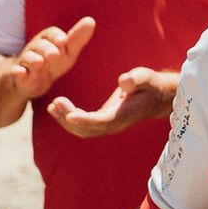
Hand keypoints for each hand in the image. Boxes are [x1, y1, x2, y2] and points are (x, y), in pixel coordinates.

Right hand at [8, 16, 96, 99]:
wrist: (32, 81)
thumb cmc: (54, 62)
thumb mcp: (68, 52)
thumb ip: (77, 39)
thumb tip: (91, 21)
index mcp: (48, 40)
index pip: (51, 34)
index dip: (57, 37)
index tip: (64, 41)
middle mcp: (35, 47)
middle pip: (40, 45)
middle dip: (47, 49)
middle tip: (54, 55)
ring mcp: (25, 61)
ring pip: (28, 58)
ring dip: (33, 59)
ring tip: (39, 62)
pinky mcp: (18, 74)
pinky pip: (15, 71)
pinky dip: (17, 72)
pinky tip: (21, 72)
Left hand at [47, 66, 176, 137]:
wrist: (155, 97)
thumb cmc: (149, 85)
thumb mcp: (145, 77)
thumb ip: (135, 79)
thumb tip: (123, 82)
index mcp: (124, 115)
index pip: (102, 121)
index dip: (85, 120)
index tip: (69, 115)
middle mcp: (114, 124)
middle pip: (88, 130)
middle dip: (69, 119)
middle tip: (55, 103)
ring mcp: (107, 126)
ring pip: (83, 131)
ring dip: (65, 121)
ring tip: (52, 106)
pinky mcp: (102, 122)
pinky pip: (83, 126)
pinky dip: (68, 120)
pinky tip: (58, 108)